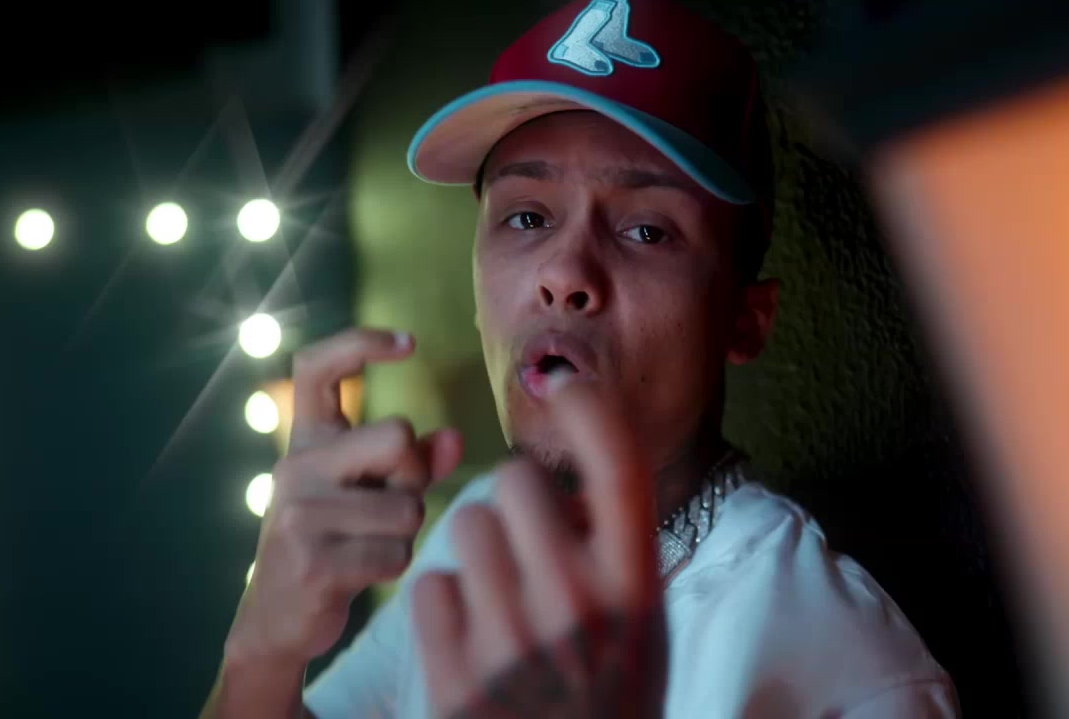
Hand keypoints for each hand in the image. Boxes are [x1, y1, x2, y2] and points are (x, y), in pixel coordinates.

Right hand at [225, 328, 463, 667]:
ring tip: (370, 545)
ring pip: (407, 507)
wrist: (278, 619)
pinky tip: (362, 573)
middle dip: (413, 474)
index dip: (361, 343)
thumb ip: (414, 463)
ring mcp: (298, 514)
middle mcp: (294, 468)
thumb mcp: (368, 492)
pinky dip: (394, 567)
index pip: (316, 368)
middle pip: (397, 436)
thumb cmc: (335, 542)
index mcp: (305, 441)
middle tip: (391, 503)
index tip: (411, 343)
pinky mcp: (313, 562)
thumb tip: (457, 439)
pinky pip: (396, 553)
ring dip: (405, 533)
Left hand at [412, 376, 666, 718]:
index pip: (616, 463)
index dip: (586, 406)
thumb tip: (570, 468)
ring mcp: (512, 644)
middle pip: (513, 480)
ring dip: (475, 549)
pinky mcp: (454, 676)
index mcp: (636, 587)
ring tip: (499, 596)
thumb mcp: (641, 624)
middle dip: (514, 497)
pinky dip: (443, 604)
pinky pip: (428, 585)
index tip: (562, 381)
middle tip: (526, 537)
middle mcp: (578, 607)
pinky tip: (470, 638)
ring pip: (462, 524)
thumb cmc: (612, 696)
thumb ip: (616, 548)